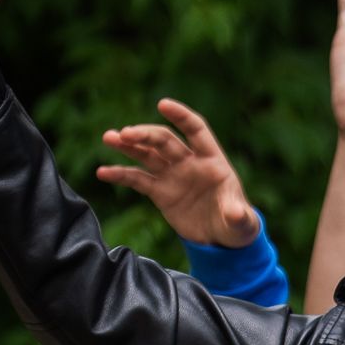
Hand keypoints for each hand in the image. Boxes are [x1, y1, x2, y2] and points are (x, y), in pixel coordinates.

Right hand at [97, 100, 258, 247]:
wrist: (222, 240)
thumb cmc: (237, 225)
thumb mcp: (242, 222)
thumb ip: (239, 215)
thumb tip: (236, 213)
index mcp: (212, 161)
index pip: (195, 130)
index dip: (181, 116)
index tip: (162, 104)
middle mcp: (190, 163)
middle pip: (164, 140)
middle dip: (145, 135)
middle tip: (125, 134)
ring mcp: (173, 175)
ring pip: (147, 154)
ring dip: (128, 145)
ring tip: (109, 138)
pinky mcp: (160, 192)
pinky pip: (137, 180)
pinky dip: (120, 175)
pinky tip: (103, 172)